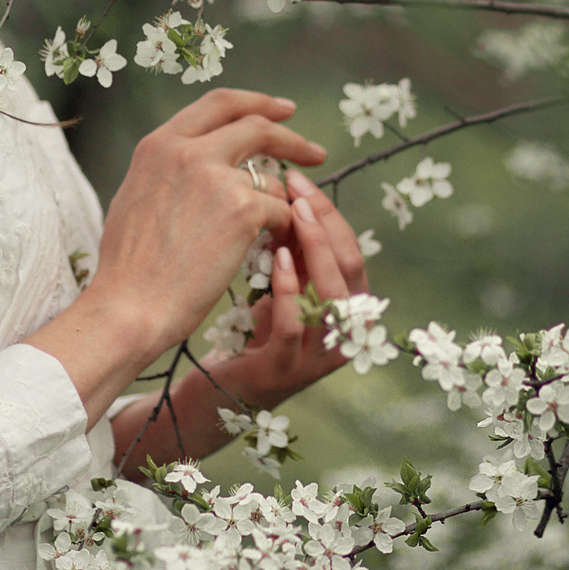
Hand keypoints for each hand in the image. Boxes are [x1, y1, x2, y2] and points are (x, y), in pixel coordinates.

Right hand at [64, 89, 324, 378]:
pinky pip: (281, 211)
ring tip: (278, 231)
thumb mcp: (135, 196)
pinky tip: (276, 247)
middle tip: (314, 152)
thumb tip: (194, 163)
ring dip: (281, 204)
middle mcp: (188, 151)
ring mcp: (217, 178)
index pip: (218, 104)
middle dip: (291, 137)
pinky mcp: (243, 210)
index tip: (282, 110)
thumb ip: (168, 170)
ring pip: (271, 180)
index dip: (257, 102)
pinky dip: (284, 230)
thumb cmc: (128, 267)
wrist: (130, 306)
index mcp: (159, 145)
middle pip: (256, 126)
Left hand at [217, 172, 372, 407]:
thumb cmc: (253, 330)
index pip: (351, 252)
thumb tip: (292, 189)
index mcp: (349, 311)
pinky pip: (293, 326)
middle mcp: (345, 336)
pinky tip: (275, 259)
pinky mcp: (283, 372)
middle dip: (324, 223)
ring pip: (332, 298)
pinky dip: (288, 289)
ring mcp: (317, 358)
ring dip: (313, 250)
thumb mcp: (284, 285)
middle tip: (295, 189)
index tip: (298, 178)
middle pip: (349, 269)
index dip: (329, 214)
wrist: (217, 391)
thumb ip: (297, 250)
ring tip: (290, 216)